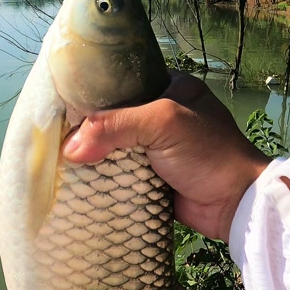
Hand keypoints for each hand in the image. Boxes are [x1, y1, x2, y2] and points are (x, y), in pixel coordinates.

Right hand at [62, 72, 269, 242]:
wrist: (236, 204)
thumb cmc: (207, 151)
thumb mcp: (162, 123)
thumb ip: (115, 126)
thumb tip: (69, 148)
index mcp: (169, 87)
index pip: (121, 84)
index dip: (91, 95)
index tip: (59, 107)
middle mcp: (161, 115)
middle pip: (113, 118)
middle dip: (88, 130)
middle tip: (53, 137)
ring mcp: (156, 148)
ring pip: (113, 148)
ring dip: (93, 157)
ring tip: (57, 160)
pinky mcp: (152, 178)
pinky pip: (119, 174)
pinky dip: (103, 178)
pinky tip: (77, 180)